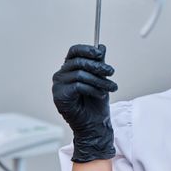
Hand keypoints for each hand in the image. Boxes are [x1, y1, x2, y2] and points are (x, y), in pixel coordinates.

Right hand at [52, 44, 117, 162]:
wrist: (95, 124)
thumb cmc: (97, 102)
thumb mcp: (101, 78)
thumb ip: (99, 63)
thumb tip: (101, 46)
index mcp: (70, 68)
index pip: (74, 51)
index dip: (87, 49)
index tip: (100, 53)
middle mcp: (61, 75)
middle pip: (79, 61)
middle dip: (98, 66)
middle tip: (111, 72)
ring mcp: (58, 86)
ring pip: (80, 74)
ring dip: (99, 80)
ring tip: (111, 87)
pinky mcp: (59, 96)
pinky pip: (78, 86)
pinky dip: (93, 89)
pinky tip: (100, 94)